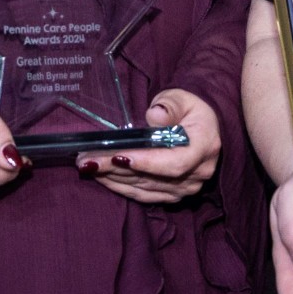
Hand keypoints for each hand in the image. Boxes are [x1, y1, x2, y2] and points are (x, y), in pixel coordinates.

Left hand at [78, 89, 221, 203]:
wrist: (203, 125)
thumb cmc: (189, 108)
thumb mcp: (181, 98)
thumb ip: (169, 106)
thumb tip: (154, 116)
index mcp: (204, 146)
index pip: (175, 162)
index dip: (146, 163)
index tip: (119, 157)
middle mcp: (198, 173)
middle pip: (153, 177)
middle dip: (117, 168)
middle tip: (88, 160)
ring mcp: (187, 188)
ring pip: (145, 188)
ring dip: (114, 178)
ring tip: (88, 166)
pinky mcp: (174, 194)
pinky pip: (145, 195)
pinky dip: (122, 187)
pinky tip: (103, 177)